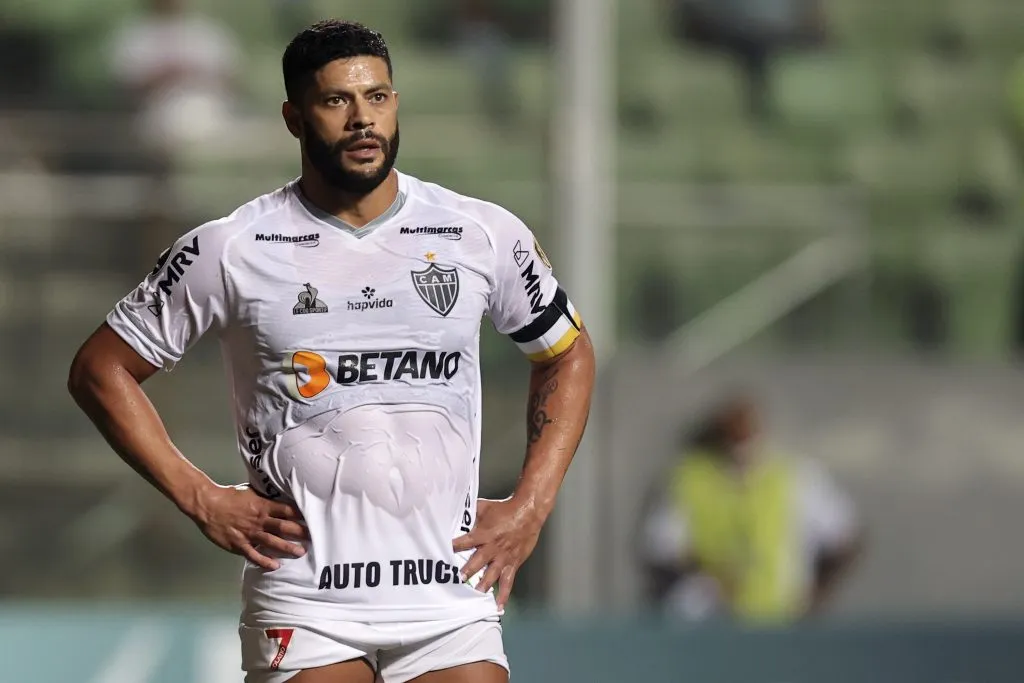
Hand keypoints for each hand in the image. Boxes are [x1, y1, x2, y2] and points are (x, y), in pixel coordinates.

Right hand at [189, 483, 307, 569]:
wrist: (208, 505)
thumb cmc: (230, 496)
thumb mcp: (251, 491)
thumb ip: (265, 496)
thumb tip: (279, 493)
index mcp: (263, 505)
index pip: (287, 510)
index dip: (301, 516)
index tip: (313, 520)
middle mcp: (259, 520)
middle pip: (284, 527)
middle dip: (300, 533)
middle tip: (313, 538)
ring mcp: (249, 533)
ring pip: (272, 542)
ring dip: (287, 548)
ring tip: (301, 552)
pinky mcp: (239, 544)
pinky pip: (254, 555)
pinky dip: (265, 561)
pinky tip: (275, 566)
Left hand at [452, 497, 543, 609]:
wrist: (528, 512)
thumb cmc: (506, 509)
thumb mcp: (484, 507)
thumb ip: (470, 513)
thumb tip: (456, 510)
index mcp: (484, 534)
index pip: (466, 542)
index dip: (455, 547)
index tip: (445, 553)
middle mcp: (493, 547)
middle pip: (478, 560)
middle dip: (468, 570)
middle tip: (460, 579)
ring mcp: (503, 557)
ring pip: (492, 574)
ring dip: (483, 584)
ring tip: (476, 594)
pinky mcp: (513, 564)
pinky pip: (508, 581)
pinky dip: (504, 594)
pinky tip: (499, 605)